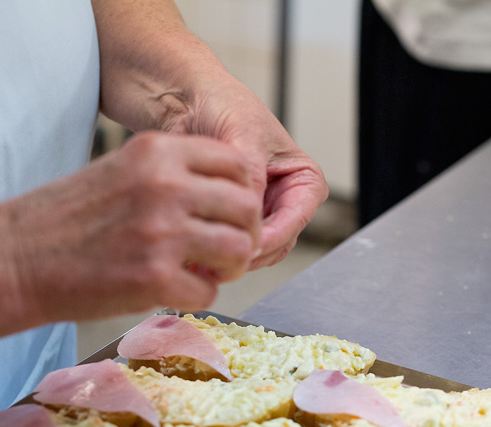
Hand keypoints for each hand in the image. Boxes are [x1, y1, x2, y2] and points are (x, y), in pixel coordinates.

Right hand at [0, 132, 260, 319]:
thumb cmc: (60, 221)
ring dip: (229, 268)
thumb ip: (171, 178)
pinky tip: (172, 292)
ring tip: (205, 273)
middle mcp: (165, 185)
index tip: (228, 215)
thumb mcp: (119, 173)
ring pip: (238, 250)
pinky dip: (197, 297)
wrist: (9, 260)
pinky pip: (209, 292)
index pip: (236, 165)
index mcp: (157, 152)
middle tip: (223, 252)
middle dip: (243, 234)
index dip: (242, 195)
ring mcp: (162, 232)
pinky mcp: (154, 277)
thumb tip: (225, 201)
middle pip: (247, 208)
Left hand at [171, 77, 328, 268]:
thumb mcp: (244, 135)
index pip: (295, 219)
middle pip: (277, 243)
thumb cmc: (223, 105)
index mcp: (303, 180)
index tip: (245, 244)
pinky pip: (231, 245)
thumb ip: (252, 175)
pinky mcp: (232, 219)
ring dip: (231, 255)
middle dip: (248, 251)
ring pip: (255, 251)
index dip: (270, 236)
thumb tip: (251, 213)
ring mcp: (260, 213)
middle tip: (220, 259)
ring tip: (206, 257)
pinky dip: (216, 251)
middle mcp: (285, 200)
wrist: (187, 103)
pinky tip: (198, 252)